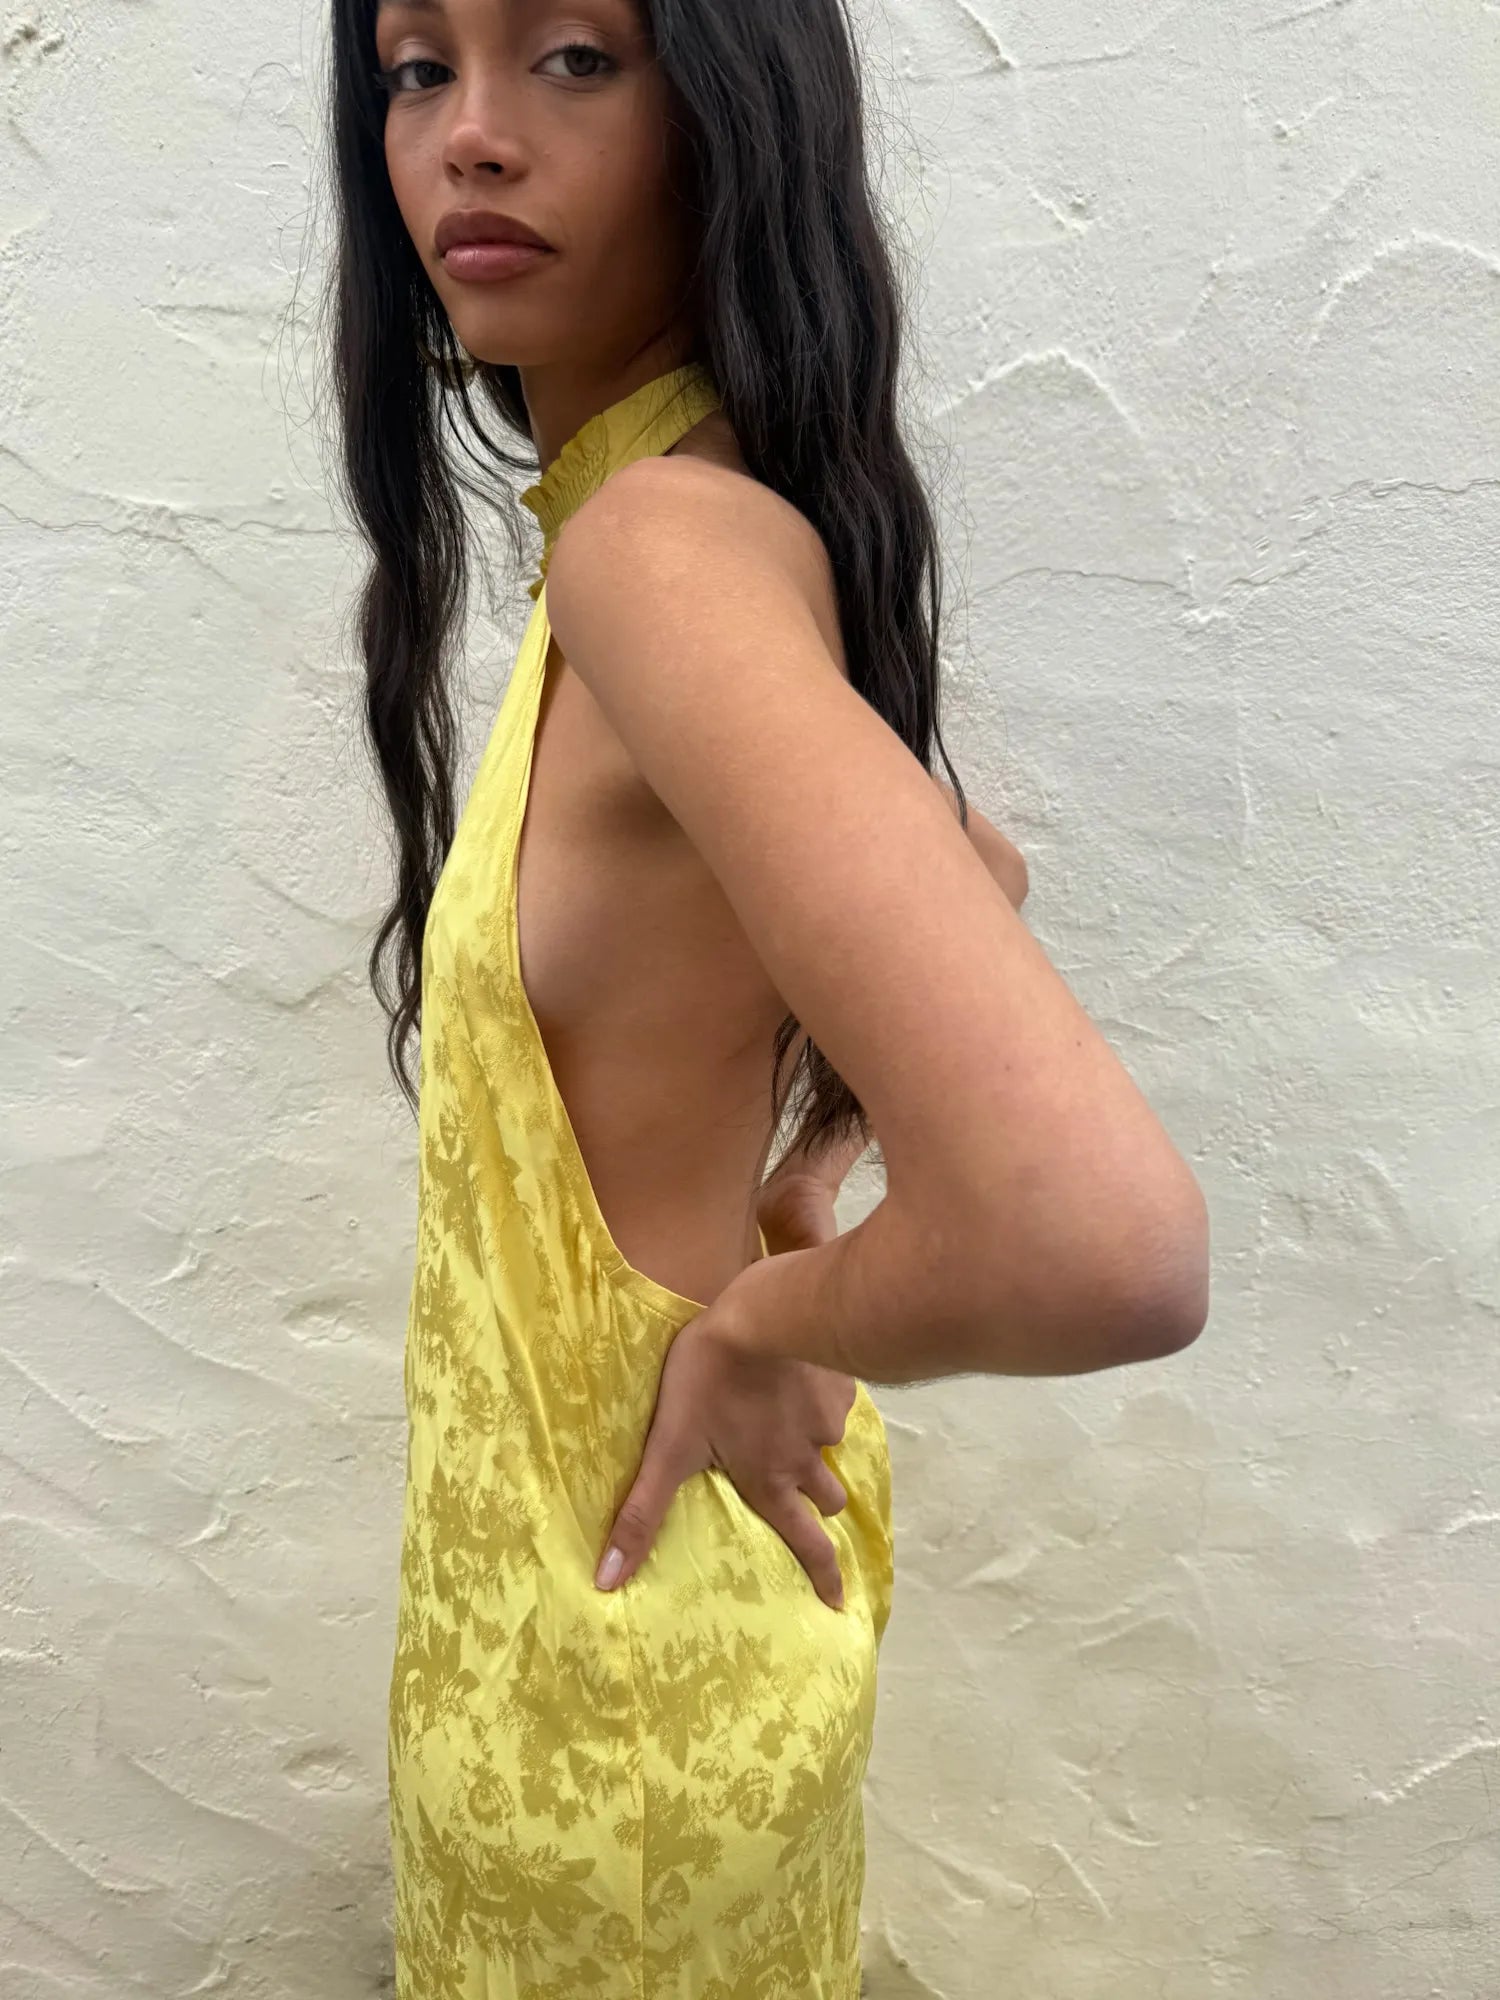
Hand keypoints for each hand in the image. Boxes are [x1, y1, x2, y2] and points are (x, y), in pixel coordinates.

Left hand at [595, 1209, 857, 1609]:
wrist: (765, 1314)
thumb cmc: (710, 1380)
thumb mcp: (668, 1447)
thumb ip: (642, 1512)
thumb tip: (607, 1581)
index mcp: (770, 1481)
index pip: (806, 1543)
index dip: (823, 1577)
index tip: (838, 1603)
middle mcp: (806, 1459)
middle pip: (830, 1499)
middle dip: (820, 1506)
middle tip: (806, 1497)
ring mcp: (829, 1420)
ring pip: (832, 1447)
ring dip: (816, 1446)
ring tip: (793, 1423)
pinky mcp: (839, 1382)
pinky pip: (838, 1401)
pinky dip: (822, 1399)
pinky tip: (800, 1375)